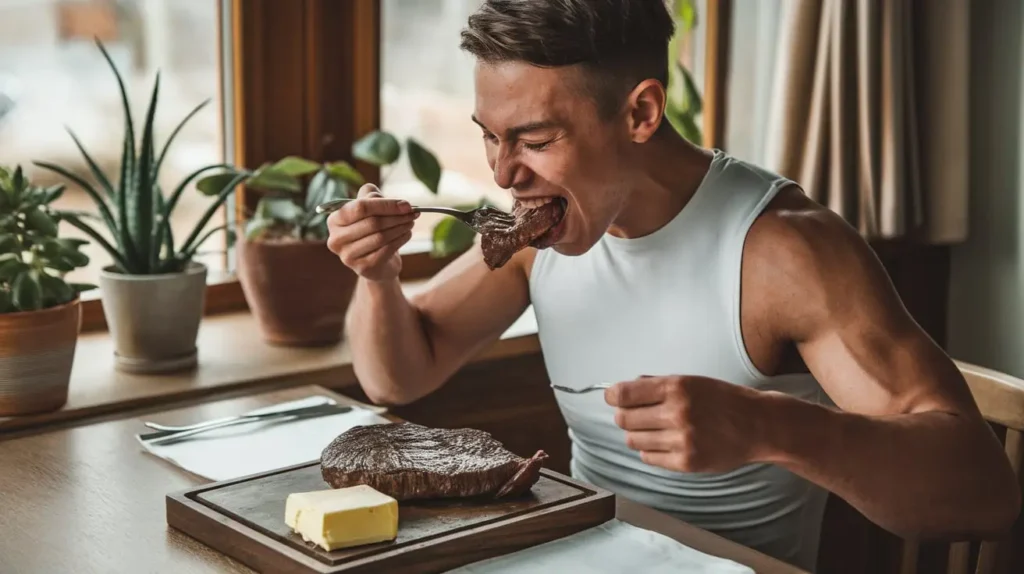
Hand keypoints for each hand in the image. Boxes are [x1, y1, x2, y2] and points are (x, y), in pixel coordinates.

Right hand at [326, 184, 418, 280]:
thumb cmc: (371, 230)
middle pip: (373, 222)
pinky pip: (386, 250)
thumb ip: (374, 196)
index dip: (386, 204)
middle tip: (413, 213)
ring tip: (410, 222)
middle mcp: (336, 239)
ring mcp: (348, 256)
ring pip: (381, 236)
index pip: (361, 207)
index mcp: (334, 220)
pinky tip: (407, 234)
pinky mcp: (363, 268)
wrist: (376, 263)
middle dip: (397, 216)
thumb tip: (399, 203)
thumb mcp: (369, 209)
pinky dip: (400, 240)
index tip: (406, 204)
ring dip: (401, 227)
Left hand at [605, 375, 768, 472]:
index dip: (613, 396)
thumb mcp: (691, 381)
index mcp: (676, 387)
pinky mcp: (686, 462)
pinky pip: (649, 458)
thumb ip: (656, 384)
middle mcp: (677, 413)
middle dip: (625, 416)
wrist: (757, 425)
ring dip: (637, 435)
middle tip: (635, 415)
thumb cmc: (722, 400)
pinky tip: (664, 443)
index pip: (624, 394)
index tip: (613, 397)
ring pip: (634, 441)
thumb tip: (620, 389)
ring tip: (652, 430)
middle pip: (624, 419)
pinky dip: (650, 451)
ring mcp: (681, 440)